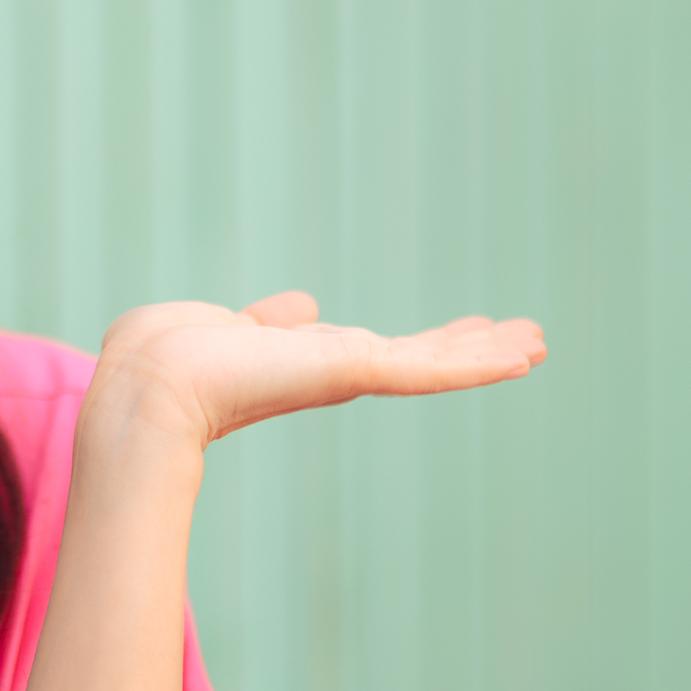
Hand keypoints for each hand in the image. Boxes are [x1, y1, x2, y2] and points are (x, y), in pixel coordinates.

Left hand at [85, 293, 546, 451]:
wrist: (153, 382)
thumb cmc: (169, 354)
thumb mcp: (228, 327)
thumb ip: (268, 322)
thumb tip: (302, 308)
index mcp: (304, 359)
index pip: (377, 350)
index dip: (422, 342)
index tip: (465, 330)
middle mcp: (332, 370)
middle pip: (418, 358)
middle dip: (471, 349)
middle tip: (527, 341)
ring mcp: (347, 374)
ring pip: (434, 364)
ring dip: (487, 353)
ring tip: (538, 343)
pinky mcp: (354, 371)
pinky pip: (428, 369)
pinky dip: (475, 362)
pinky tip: (520, 354)